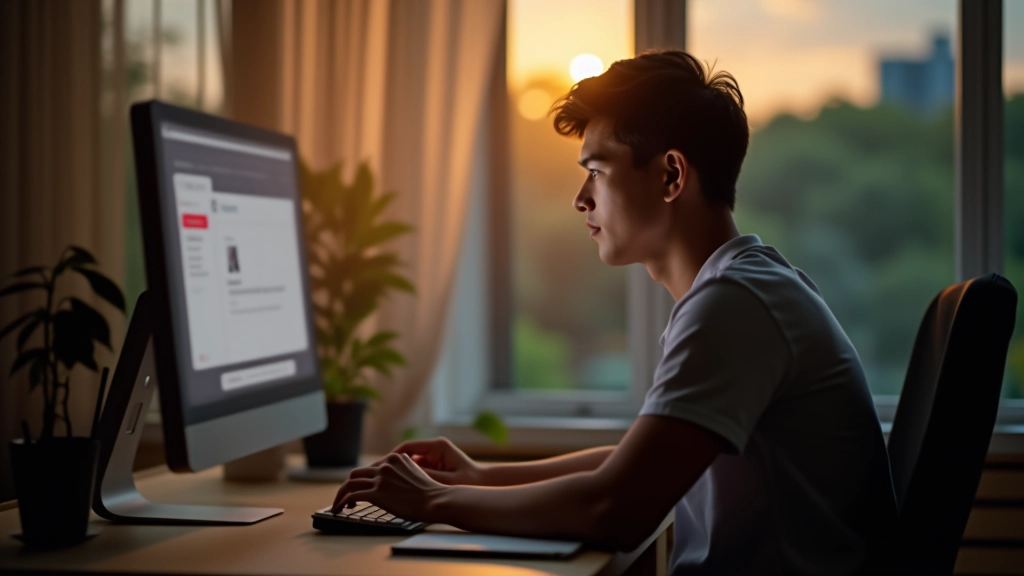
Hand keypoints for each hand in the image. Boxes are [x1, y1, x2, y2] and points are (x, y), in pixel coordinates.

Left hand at [330, 452, 447, 519]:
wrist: (435, 500)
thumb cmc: (429, 492)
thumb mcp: (415, 472)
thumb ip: (400, 472)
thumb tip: (390, 482)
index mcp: (395, 458)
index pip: (370, 467)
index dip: (363, 480)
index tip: (360, 489)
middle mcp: (385, 465)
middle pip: (356, 473)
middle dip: (349, 486)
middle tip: (347, 497)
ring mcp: (380, 479)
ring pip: (350, 483)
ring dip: (342, 495)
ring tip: (340, 506)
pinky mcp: (377, 493)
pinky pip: (351, 496)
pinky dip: (342, 502)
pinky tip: (340, 509)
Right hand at [381, 437, 483, 485]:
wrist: (484, 483)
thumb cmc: (469, 481)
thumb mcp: (447, 480)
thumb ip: (427, 476)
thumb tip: (405, 476)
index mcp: (437, 446)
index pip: (407, 447)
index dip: (391, 457)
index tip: (379, 467)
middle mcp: (433, 448)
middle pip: (405, 454)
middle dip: (390, 465)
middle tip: (375, 475)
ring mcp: (433, 456)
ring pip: (408, 462)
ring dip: (397, 472)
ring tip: (381, 482)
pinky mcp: (434, 465)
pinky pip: (415, 469)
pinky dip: (406, 477)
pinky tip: (395, 487)